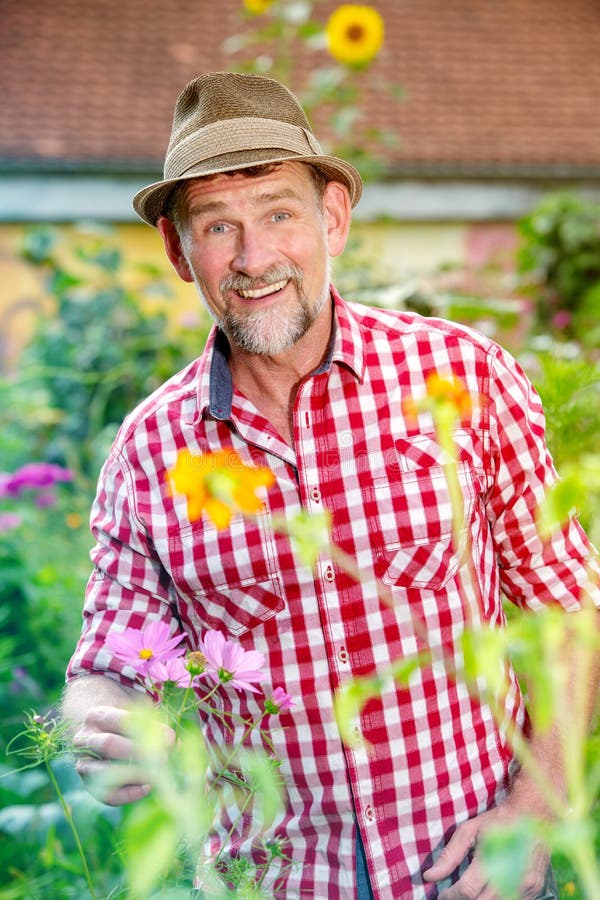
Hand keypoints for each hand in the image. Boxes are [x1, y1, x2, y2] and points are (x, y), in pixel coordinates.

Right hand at [72, 704, 174, 805]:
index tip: (171, 737)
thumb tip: (175, 744)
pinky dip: (127, 794)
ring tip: (156, 775)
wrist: (100, 731)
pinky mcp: (88, 783)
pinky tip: (147, 788)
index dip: (147, 729)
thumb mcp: (136, 715)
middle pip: (108, 745)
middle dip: (138, 752)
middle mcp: (85, 738)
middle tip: (162, 758)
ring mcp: (83, 762)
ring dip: (133, 774)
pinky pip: (105, 793)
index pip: (121, 720)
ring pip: (103, 771)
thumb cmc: (124, 720)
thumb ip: (154, 727)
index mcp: (97, 715)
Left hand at [423, 806, 549, 898]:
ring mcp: (527, 885)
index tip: (442, 894)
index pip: (467, 890)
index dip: (451, 895)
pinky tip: (489, 890)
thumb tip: (430, 876)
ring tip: (470, 891)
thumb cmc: (498, 820)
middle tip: (453, 893)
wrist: (534, 815)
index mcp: (492, 858)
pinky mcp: (536, 889)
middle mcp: (512, 876)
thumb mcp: (470, 830)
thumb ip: (450, 855)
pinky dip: (497, 899)